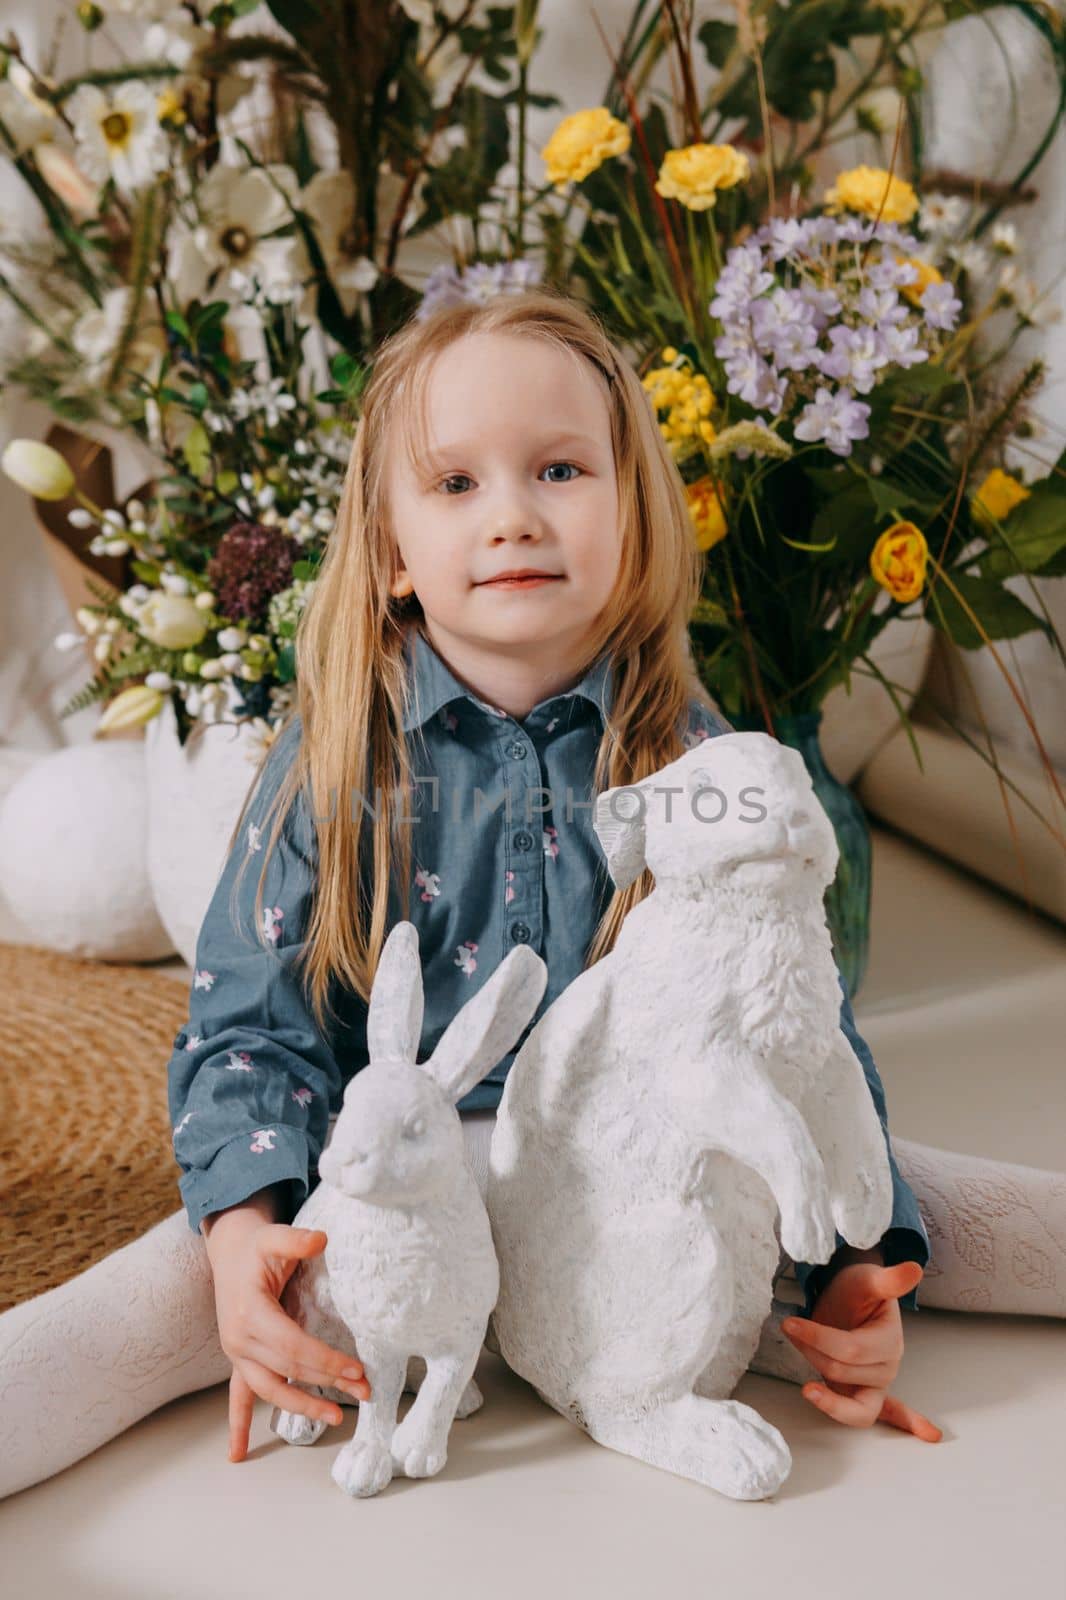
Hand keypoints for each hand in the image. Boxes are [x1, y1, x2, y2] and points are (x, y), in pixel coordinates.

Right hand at [207, 1219, 372, 1461]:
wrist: (230, 1253)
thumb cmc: (256, 1247)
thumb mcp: (273, 1236)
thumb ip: (296, 1240)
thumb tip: (321, 1239)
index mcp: (250, 1313)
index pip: (293, 1346)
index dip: (325, 1360)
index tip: (356, 1369)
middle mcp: (239, 1339)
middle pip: (288, 1370)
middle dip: (327, 1382)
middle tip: (364, 1391)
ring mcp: (237, 1353)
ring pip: (270, 1389)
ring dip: (301, 1407)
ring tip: (335, 1419)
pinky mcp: (239, 1359)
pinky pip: (237, 1397)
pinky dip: (238, 1425)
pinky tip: (238, 1453)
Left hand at [781, 1255, 941, 1441]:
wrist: (852, 1295)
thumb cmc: (857, 1288)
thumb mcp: (866, 1279)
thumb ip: (887, 1280)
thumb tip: (913, 1268)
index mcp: (888, 1341)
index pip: (851, 1349)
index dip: (818, 1338)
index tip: (789, 1323)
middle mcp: (886, 1367)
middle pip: (843, 1373)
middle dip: (813, 1353)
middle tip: (792, 1331)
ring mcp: (878, 1383)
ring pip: (852, 1404)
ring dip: (828, 1397)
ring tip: (807, 1387)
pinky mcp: (867, 1393)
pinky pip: (890, 1416)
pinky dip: (907, 1425)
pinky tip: (930, 1435)